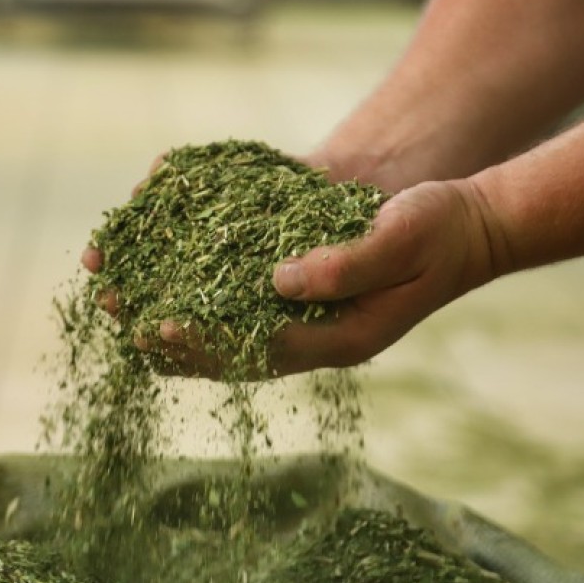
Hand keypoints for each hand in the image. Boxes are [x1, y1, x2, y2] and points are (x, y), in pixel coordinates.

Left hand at [97, 180, 500, 378]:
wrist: (465, 230)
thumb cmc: (439, 231)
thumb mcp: (400, 238)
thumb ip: (346, 263)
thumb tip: (279, 279)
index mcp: (343, 338)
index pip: (261, 350)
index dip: (206, 341)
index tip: (155, 325)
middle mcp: (320, 337)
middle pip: (234, 353)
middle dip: (174, 339)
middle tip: (117, 320)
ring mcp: (311, 320)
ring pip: (231, 337)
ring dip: (178, 325)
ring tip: (122, 308)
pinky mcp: (305, 295)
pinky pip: (244, 311)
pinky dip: (203, 304)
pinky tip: (166, 290)